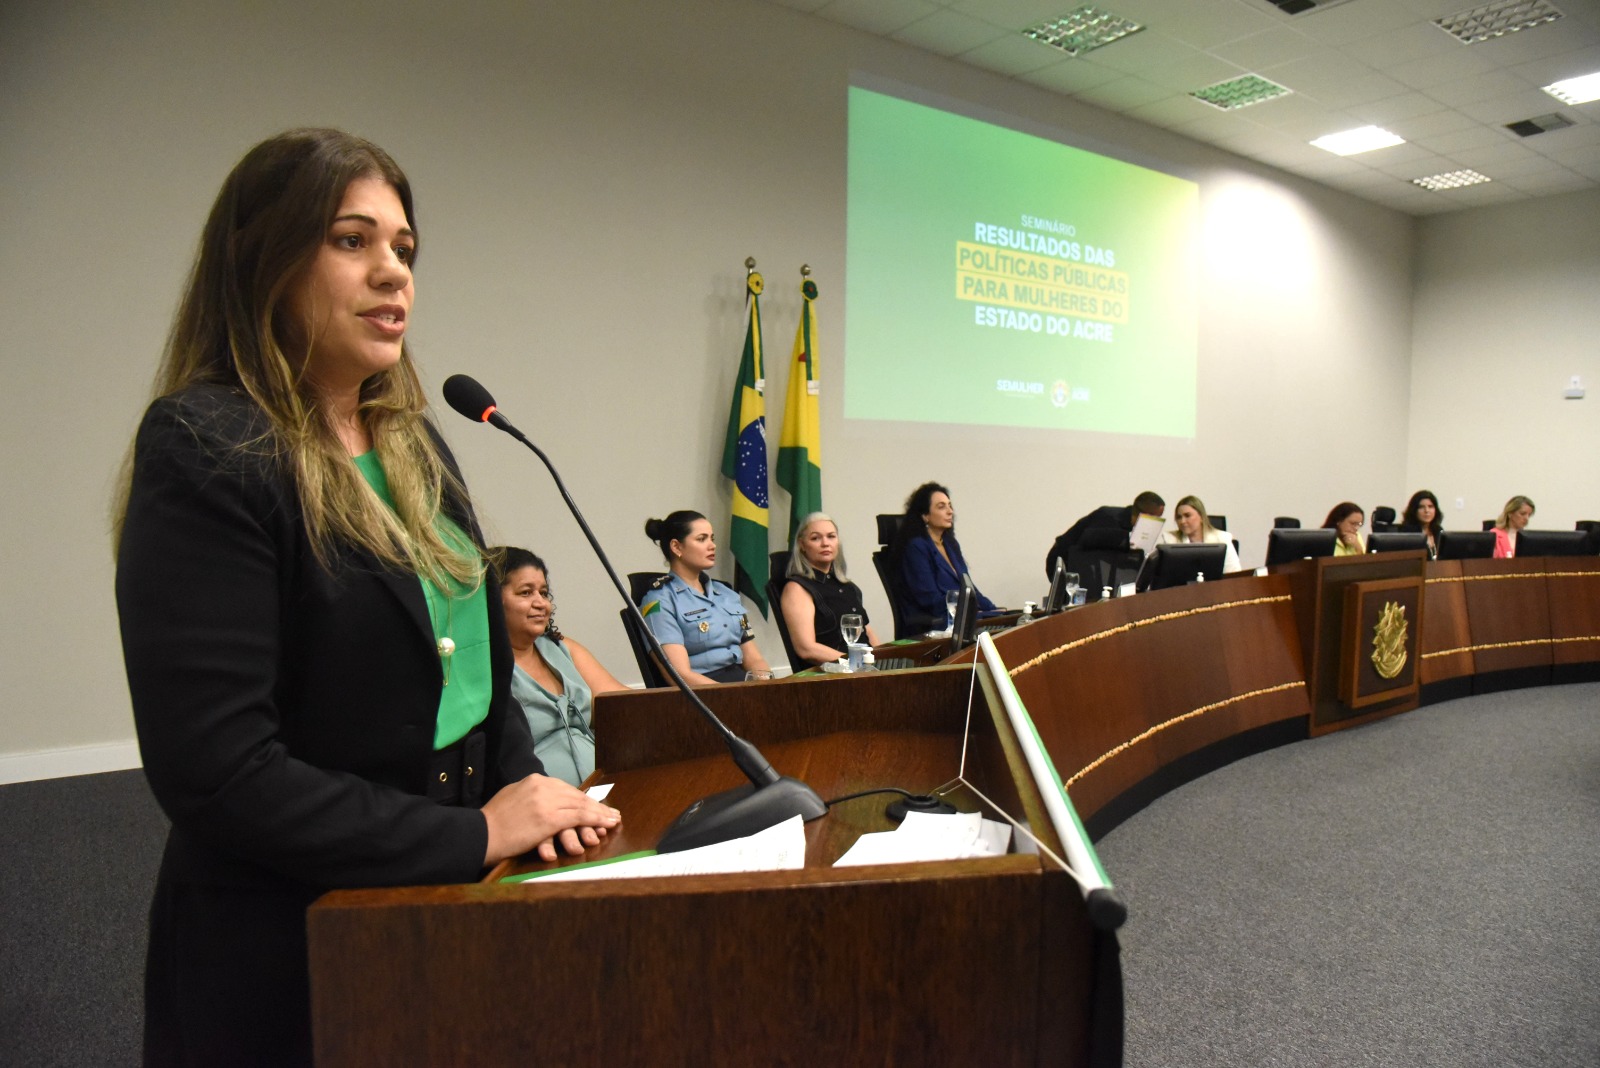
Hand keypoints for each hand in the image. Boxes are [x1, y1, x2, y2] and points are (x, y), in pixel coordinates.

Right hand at [481, 774, 620, 864]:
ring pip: (582, 805)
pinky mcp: (549, 818)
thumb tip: (544, 799)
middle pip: (577, 795)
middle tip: (611, 813)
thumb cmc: (493, 822)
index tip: (594, 805)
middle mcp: (543, 785)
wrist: (481, 834)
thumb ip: (531, 795)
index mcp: (534, 779)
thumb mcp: (513, 797)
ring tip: (613, 819)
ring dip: (601, 813)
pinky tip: (606, 824)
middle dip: (596, 805)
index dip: (583, 799)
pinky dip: (596, 820)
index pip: (566, 789)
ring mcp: (547, 801)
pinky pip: (580, 817)